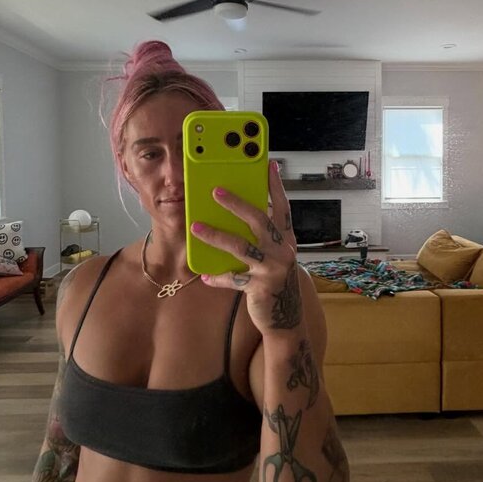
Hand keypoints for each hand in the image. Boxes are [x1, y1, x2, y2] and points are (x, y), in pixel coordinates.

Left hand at [191, 161, 300, 335]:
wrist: (284, 317)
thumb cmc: (274, 280)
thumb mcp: (273, 255)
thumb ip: (261, 237)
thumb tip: (236, 214)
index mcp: (286, 239)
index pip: (282, 206)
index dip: (275, 186)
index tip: (268, 165)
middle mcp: (283, 250)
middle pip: (259, 220)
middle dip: (237, 204)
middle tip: (216, 190)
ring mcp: (273, 268)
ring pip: (242, 247)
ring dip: (217, 235)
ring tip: (196, 227)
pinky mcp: (261, 287)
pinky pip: (234, 279)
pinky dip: (218, 277)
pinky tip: (204, 275)